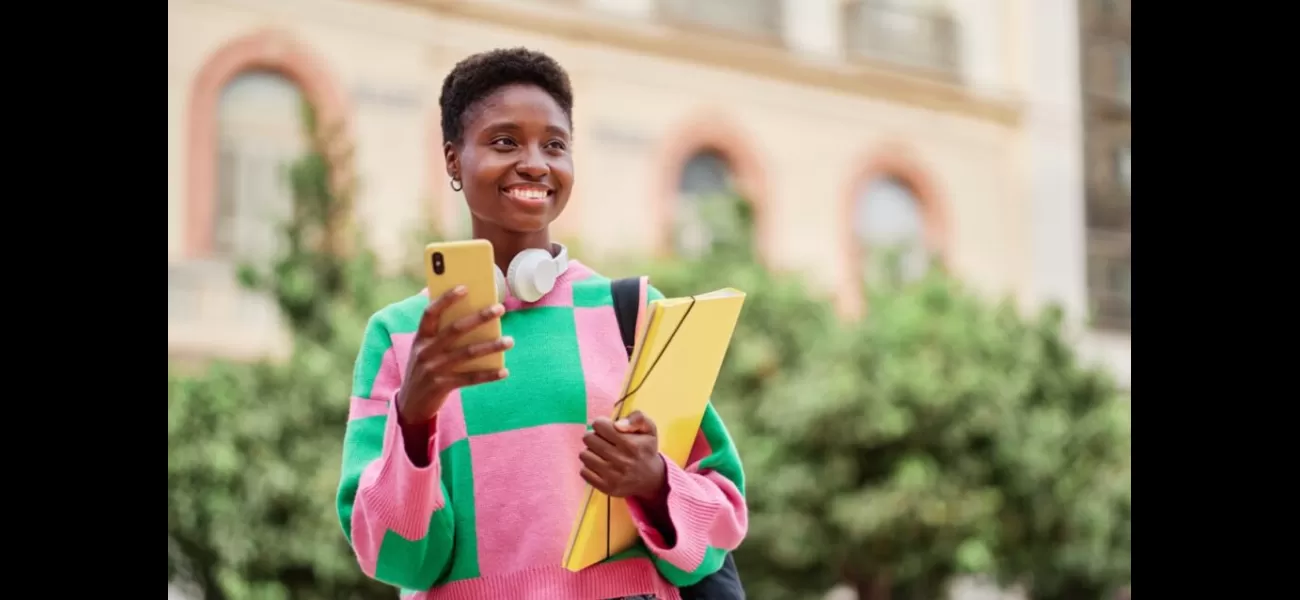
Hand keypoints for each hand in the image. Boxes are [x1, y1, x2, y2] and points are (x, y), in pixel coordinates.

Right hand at [396, 286, 511, 423]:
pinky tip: (504, 371)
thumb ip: (440, 333)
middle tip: (500, 308)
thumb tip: (469, 312)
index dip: (446, 299)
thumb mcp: (424, 349)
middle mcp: (425, 351)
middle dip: (479, 317)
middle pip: (455, 330)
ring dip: (491, 346)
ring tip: (510, 340)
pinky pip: (470, 379)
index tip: (465, 287)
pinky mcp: (443, 385)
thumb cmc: (425, 368)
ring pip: (467, 354)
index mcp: (420, 338)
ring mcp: (433, 369)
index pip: (430, 313)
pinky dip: (488, 375)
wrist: (410, 404)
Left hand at [580, 411, 665, 500]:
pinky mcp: (606, 488)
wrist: (651, 479)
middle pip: (588, 438)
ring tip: (601, 453)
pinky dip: (589, 467)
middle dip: (594, 436)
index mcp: (631, 444)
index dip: (601, 424)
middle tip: (603, 441)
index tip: (607, 429)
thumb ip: (637, 418)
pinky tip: (599, 466)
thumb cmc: (645, 449)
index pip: (599, 425)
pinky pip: (583, 472)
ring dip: (590, 451)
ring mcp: (613, 476)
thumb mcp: (649, 429)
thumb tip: (617, 424)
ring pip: (584, 455)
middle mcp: (622, 460)